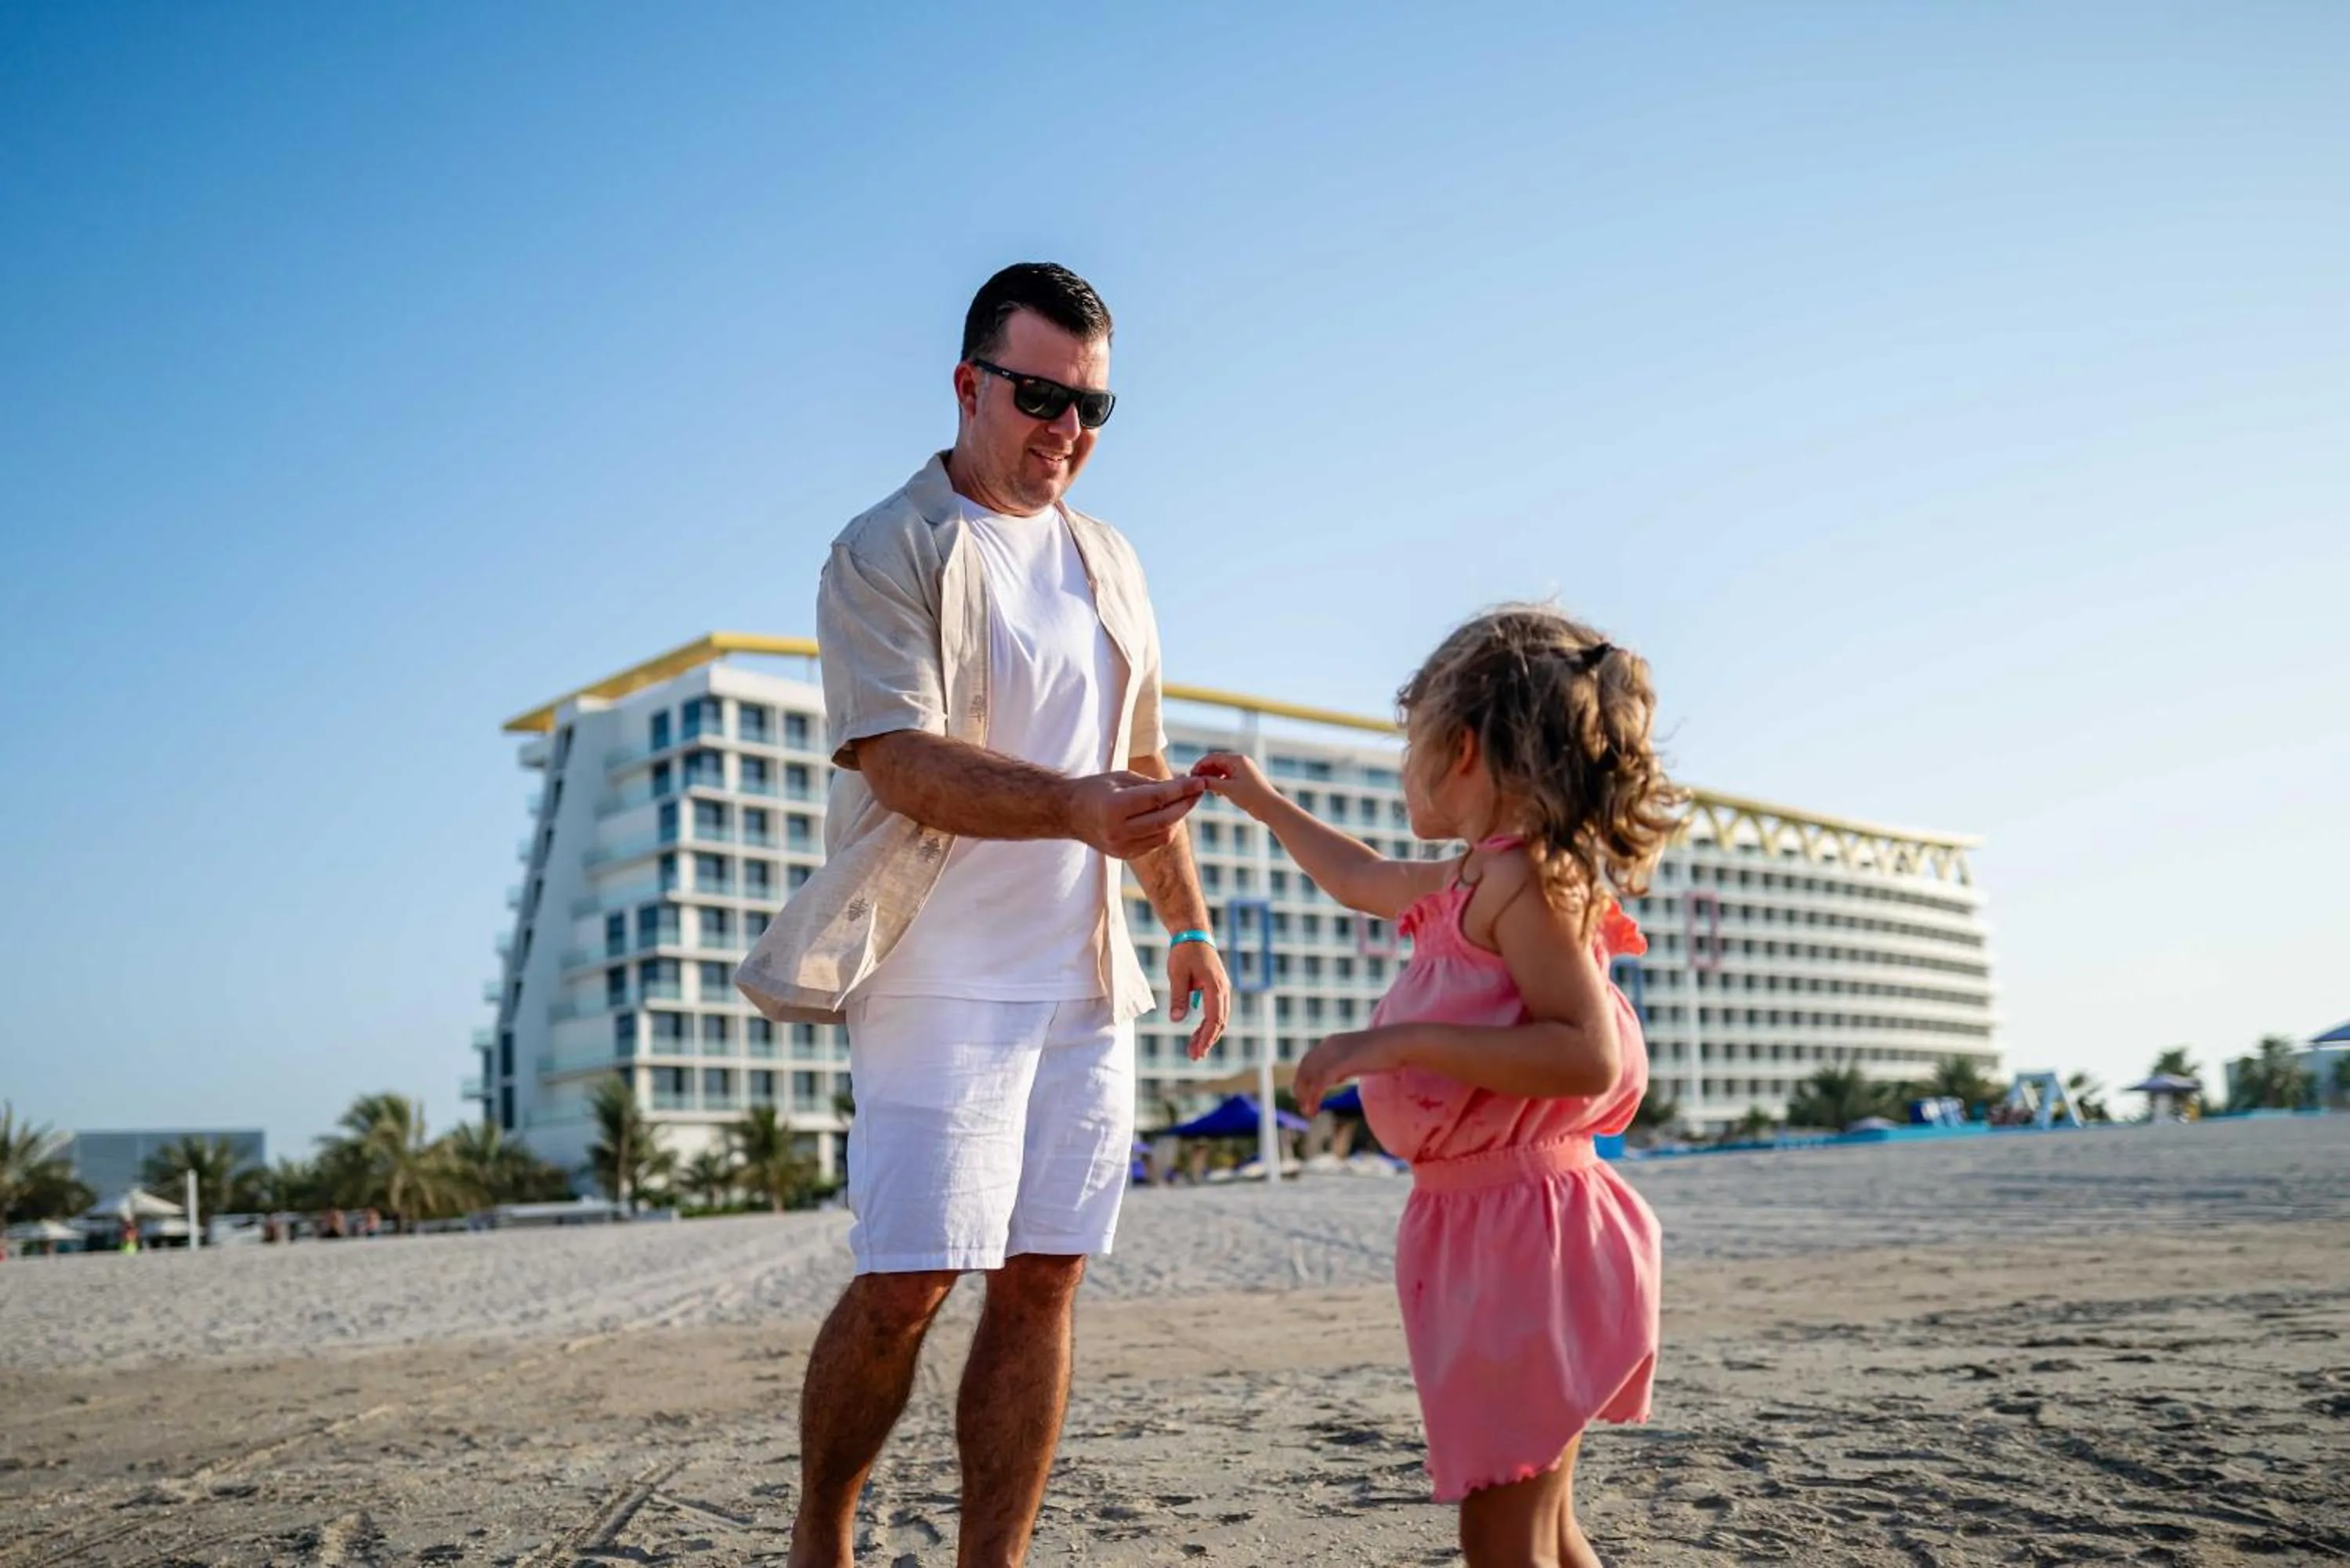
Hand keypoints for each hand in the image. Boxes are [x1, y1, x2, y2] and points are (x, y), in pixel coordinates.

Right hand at [1064, 771, 1205, 859]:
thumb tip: (1184, 786)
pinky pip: (1155, 843)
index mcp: (1114, 807)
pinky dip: (1165, 829)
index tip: (1199, 782)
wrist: (1068, 814)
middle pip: (1165, 820)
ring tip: (1180, 802)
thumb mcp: (1122, 778)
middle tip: (1197, 791)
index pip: (1157, 799)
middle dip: (1185, 804)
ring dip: (1177, 818)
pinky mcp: (1125, 856)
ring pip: (1164, 835)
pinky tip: (1166, 816)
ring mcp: (1121, 847)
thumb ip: (1152, 784)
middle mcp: (1117, 831)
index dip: (1182, 790)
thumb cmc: (1096, 789)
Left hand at [1166, 940, 1230, 1060]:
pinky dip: (1208, 1024)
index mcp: (1216, 987)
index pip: (1214, 1020)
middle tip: (1194, 1056)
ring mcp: (1222, 989)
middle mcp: (1223, 990)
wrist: (1193, 934)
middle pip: (1220, 1022)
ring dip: (1208, 1034)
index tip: (1198, 1052)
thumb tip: (1176, 1020)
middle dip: (1208, 1041)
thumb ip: (1178, 998)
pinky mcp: (1218, 988)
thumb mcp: (1177, 975)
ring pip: (1220, 1018)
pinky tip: (1197, 1034)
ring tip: (1194, 1049)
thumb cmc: (1184, 953)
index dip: (1206, 1038)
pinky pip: (1216, 1011)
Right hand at [1189, 751, 1277, 817]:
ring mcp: (1243, 770)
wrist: (1270, 807)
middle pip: (1217, 762)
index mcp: (1237, 760)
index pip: (1213, 757)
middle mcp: (1241, 762)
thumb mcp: (1228, 789)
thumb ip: (1211, 783)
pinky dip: (1220, 782)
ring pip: (1222, 770)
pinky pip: (1228, 777)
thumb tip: (1197, 780)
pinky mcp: (1245, 779)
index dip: (1200, 765)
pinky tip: (1216, 793)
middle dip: (1205, 771)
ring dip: (1212, 778)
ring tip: (1205, 788)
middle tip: (1195, 782)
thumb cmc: (1252, 797)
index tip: (1191, 775)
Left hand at [1294, 1027, 1402, 1115]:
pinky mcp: (1342, 1062)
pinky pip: (1322, 1081)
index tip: (1304, 1095)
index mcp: (1332, 1042)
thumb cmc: (1384, 1052)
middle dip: (1301, 1088)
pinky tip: (1316, 1107)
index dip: (1303, 1078)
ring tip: (1308, 1112)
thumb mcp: (1357, 1059)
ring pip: (1310, 1075)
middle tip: (1304, 1108)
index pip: (1308, 1060)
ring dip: (1306, 1095)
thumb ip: (1343, 1066)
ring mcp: (1335, 1052)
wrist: (1400, 1044)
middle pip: (1305, 1067)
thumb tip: (1334, 1078)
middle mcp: (1329, 1045)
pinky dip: (1315, 1095)